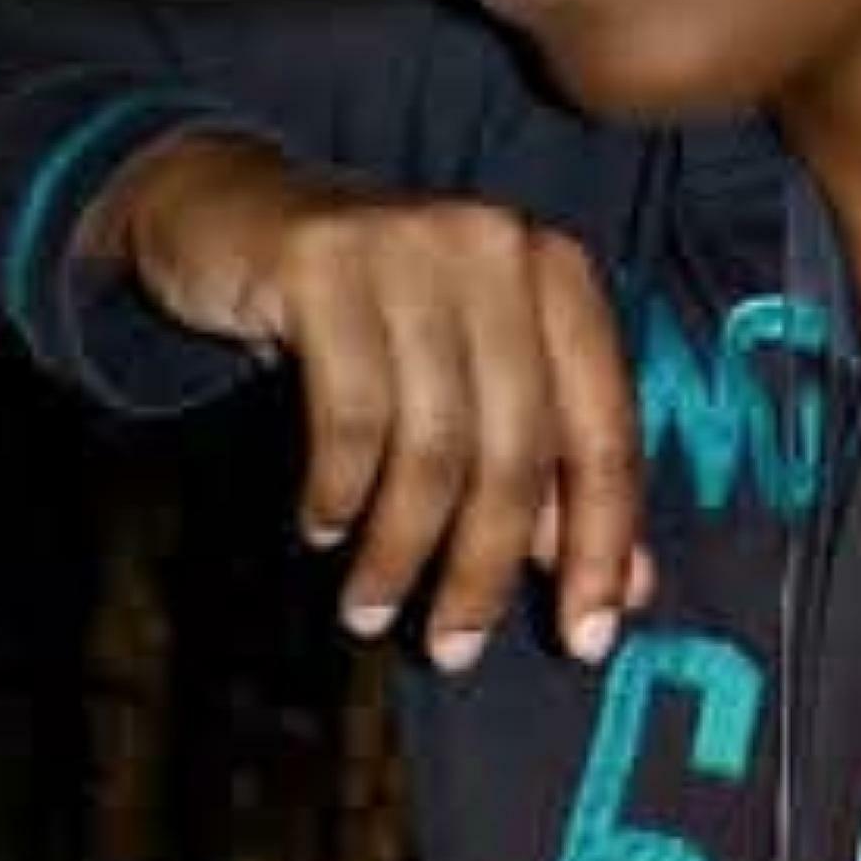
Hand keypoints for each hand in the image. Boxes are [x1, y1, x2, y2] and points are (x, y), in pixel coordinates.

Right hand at [72, 128, 653, 672]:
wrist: (236, 212)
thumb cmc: (376, 312)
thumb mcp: (471, 381)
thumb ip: (550, 477)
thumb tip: (624, 591)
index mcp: (560, 276)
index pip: (605, 428)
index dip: (604, 541)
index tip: (588, 638)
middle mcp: (501, 250)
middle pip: (519, 443)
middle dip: (487, 564)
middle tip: (453, 648)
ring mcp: (414, 244)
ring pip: (432, 438)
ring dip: (401, 546)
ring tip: (369, 607)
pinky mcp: (325, 260)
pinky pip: (348, 410)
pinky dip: (339, 488)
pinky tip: (323, 526)